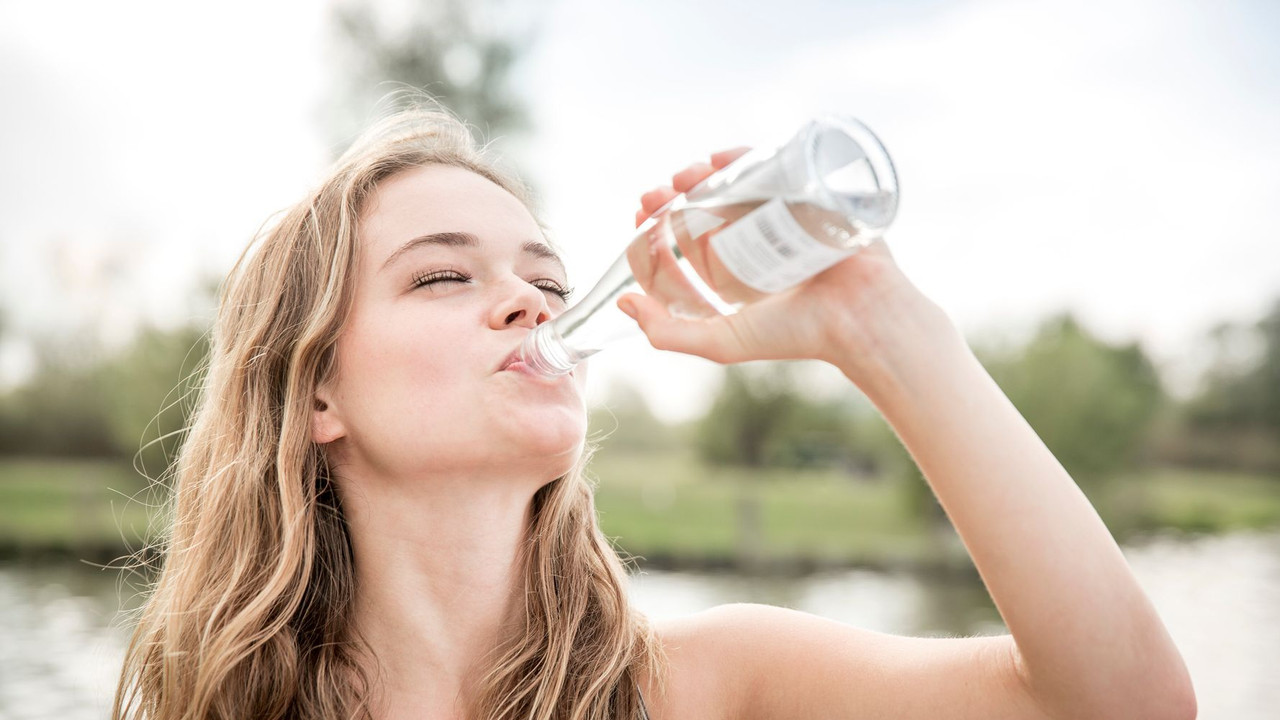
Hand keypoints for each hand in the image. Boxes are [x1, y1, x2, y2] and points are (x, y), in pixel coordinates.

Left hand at [620, 148, 955, 393]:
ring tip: (683, 176)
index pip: (688, 244)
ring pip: (734, 186)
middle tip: (655, 194)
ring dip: (702, 175)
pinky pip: (772, 168)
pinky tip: (718, 160)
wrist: (860, 316)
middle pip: (707, 209)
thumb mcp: (722, 341)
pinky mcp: (810, 197)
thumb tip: (622, 304)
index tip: (640, 216)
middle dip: (675, 198)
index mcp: (738, 275)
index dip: (659, 229)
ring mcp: (785, 218)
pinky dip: (744, 157)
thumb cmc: (798, 334)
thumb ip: (668, 334)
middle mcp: (758, 244)